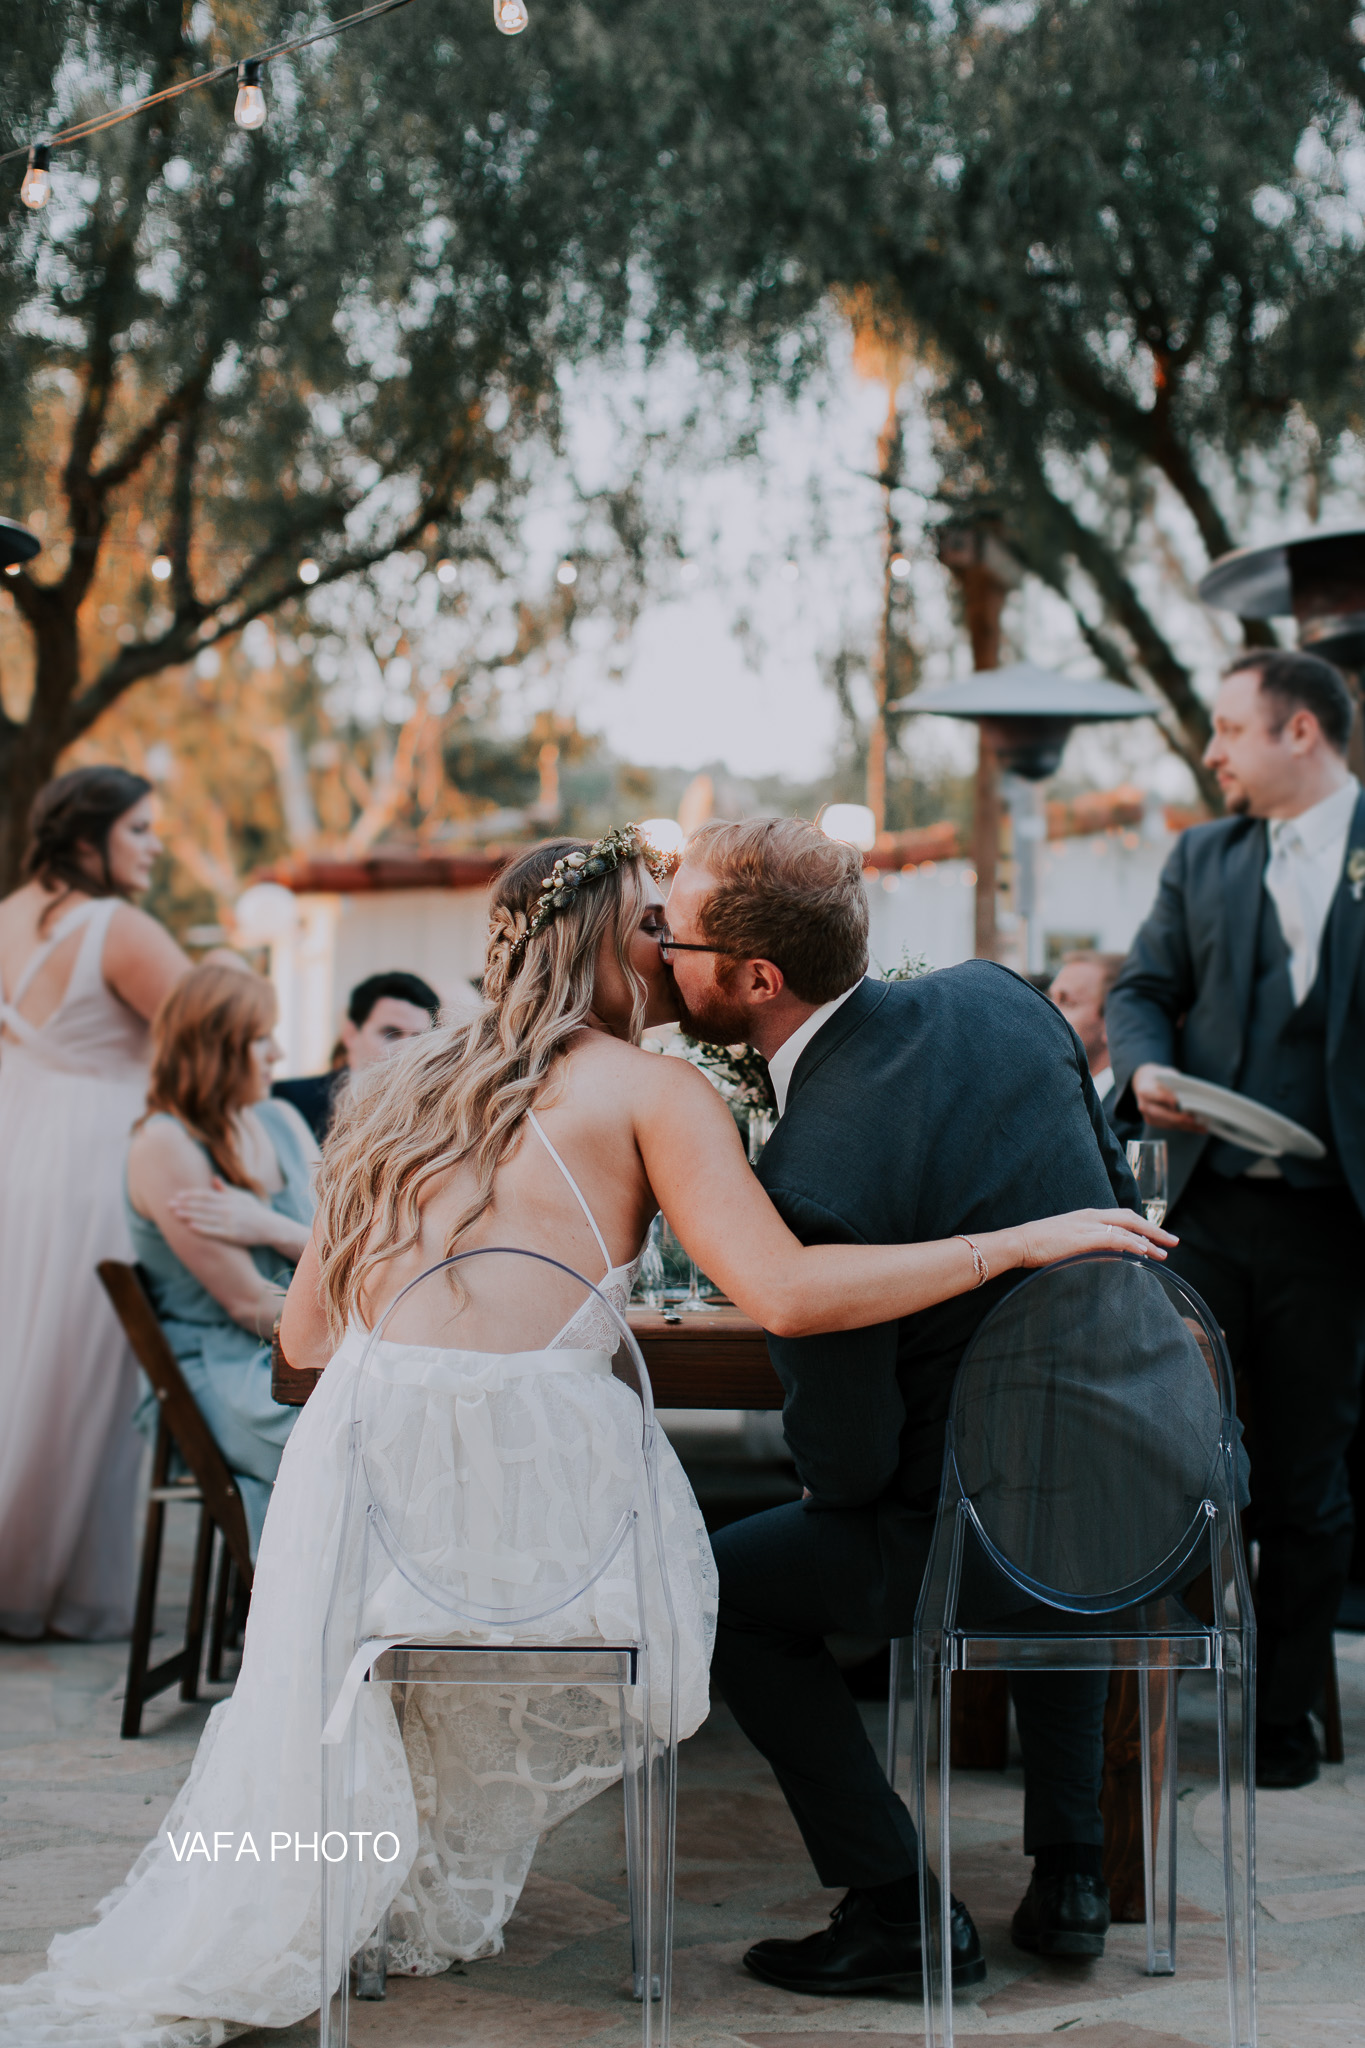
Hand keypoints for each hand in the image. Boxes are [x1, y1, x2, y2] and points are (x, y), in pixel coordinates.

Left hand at [169, 1177, 282, 1249]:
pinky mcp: (232, 1235)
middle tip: (169, 1204)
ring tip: (175, 1214)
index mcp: (229, 1199)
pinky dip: (201, 1228)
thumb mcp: (243, 1197)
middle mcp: (227, 1209)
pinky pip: (213, 1231)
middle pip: (202, 1205)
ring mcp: (229, 1221)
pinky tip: (190, 1227)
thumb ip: (227, 1189)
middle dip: (184, 1204)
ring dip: (189, 1215)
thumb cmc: (255, 1212)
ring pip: (204, 1217)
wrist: (270, 1227)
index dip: (190, 1195)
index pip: (205, 1195)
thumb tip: (214, 1178)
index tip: (177, 1195)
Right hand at [1013, 1207, 1177, 1267]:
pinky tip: (1145, 1252)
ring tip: (1164, 1253)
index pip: (1123, 1217)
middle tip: (1173, 1242)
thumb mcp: (1068, 1243)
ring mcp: (1088, 1225)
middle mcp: (1091, 1216)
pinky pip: (1116, 1239)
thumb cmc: (1039, 1245)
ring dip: (1149, 1241)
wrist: (1019, 1242)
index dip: (1143, 1227)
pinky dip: (1133, 1244)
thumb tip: (1108, 1257)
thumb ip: (1088, 1247)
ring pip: (1127, 1228)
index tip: (1158, 1237)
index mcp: (1087, 1215)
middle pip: (1131, 1218)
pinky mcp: (1085, 1237)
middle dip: (1155, 1230)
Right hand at [1132, 1062, 1206, 1132]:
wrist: (1145, 1082)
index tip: (1181, 1103)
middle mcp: (1144, 1105)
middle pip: (1161, 1114)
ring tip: (1201, 1127)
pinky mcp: (1154, 1122)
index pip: (1159, 1096)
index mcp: (1145, 1091)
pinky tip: (1197, 1128)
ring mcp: (1148, 1116)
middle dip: (1178, 1118)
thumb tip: (1193, 1094)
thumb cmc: (1160, 1077)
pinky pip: (1170, 1127)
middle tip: (1193, 1119)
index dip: (1170, 1100)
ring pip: (1167, 1123)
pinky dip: (1185, 1127)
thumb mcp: (1167, 1074)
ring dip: (1185, 1126)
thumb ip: (1176, 1084)